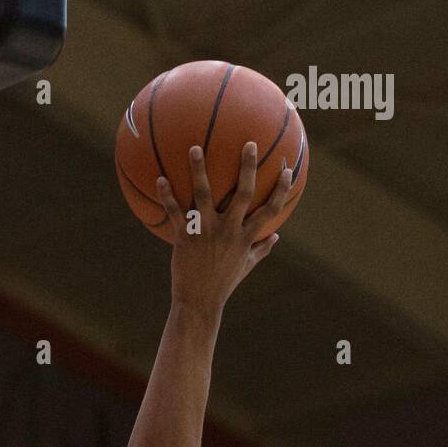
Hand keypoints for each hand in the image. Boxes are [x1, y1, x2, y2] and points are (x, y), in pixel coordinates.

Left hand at [158, 143, 291, 314]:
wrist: (199, 303)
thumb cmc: (223, 283)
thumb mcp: (246, 267)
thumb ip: (261, 249)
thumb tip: (276, 237)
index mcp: (246, 237)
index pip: (270, 210)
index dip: (281, 189)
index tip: (288, 169)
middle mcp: (228, 231)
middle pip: (243, 194)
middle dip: (248, 167)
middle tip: (249, 143)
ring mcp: (206, 232)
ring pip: (203, 195)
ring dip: (198, 170)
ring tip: (195, 147)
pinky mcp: (184, 237)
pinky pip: (175, 212)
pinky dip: (167, 196)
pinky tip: (160, 178)